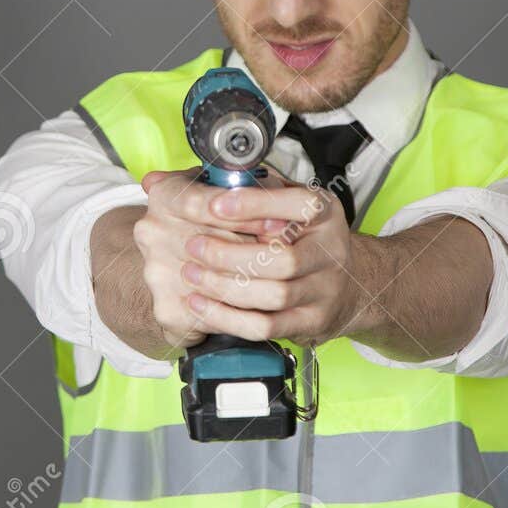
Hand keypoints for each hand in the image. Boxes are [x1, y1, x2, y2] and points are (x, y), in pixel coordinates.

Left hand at [148, 170, 366, 345]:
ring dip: (226, 288)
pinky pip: (266, 326)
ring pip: (274, 296)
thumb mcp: (281, 201)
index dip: (254, 205)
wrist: (349, 283)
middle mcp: (330, 250)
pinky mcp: (311, 322)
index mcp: (323, 212)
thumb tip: (158, 181)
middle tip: (194, 246)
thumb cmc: (301, 236)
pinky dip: (229, 317)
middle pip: (282, 259)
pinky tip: (202, 304)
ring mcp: (324, 289)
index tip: (214, 205)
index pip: (296, 204)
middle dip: (230, 255)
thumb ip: (232, 189)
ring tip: (192, 275)